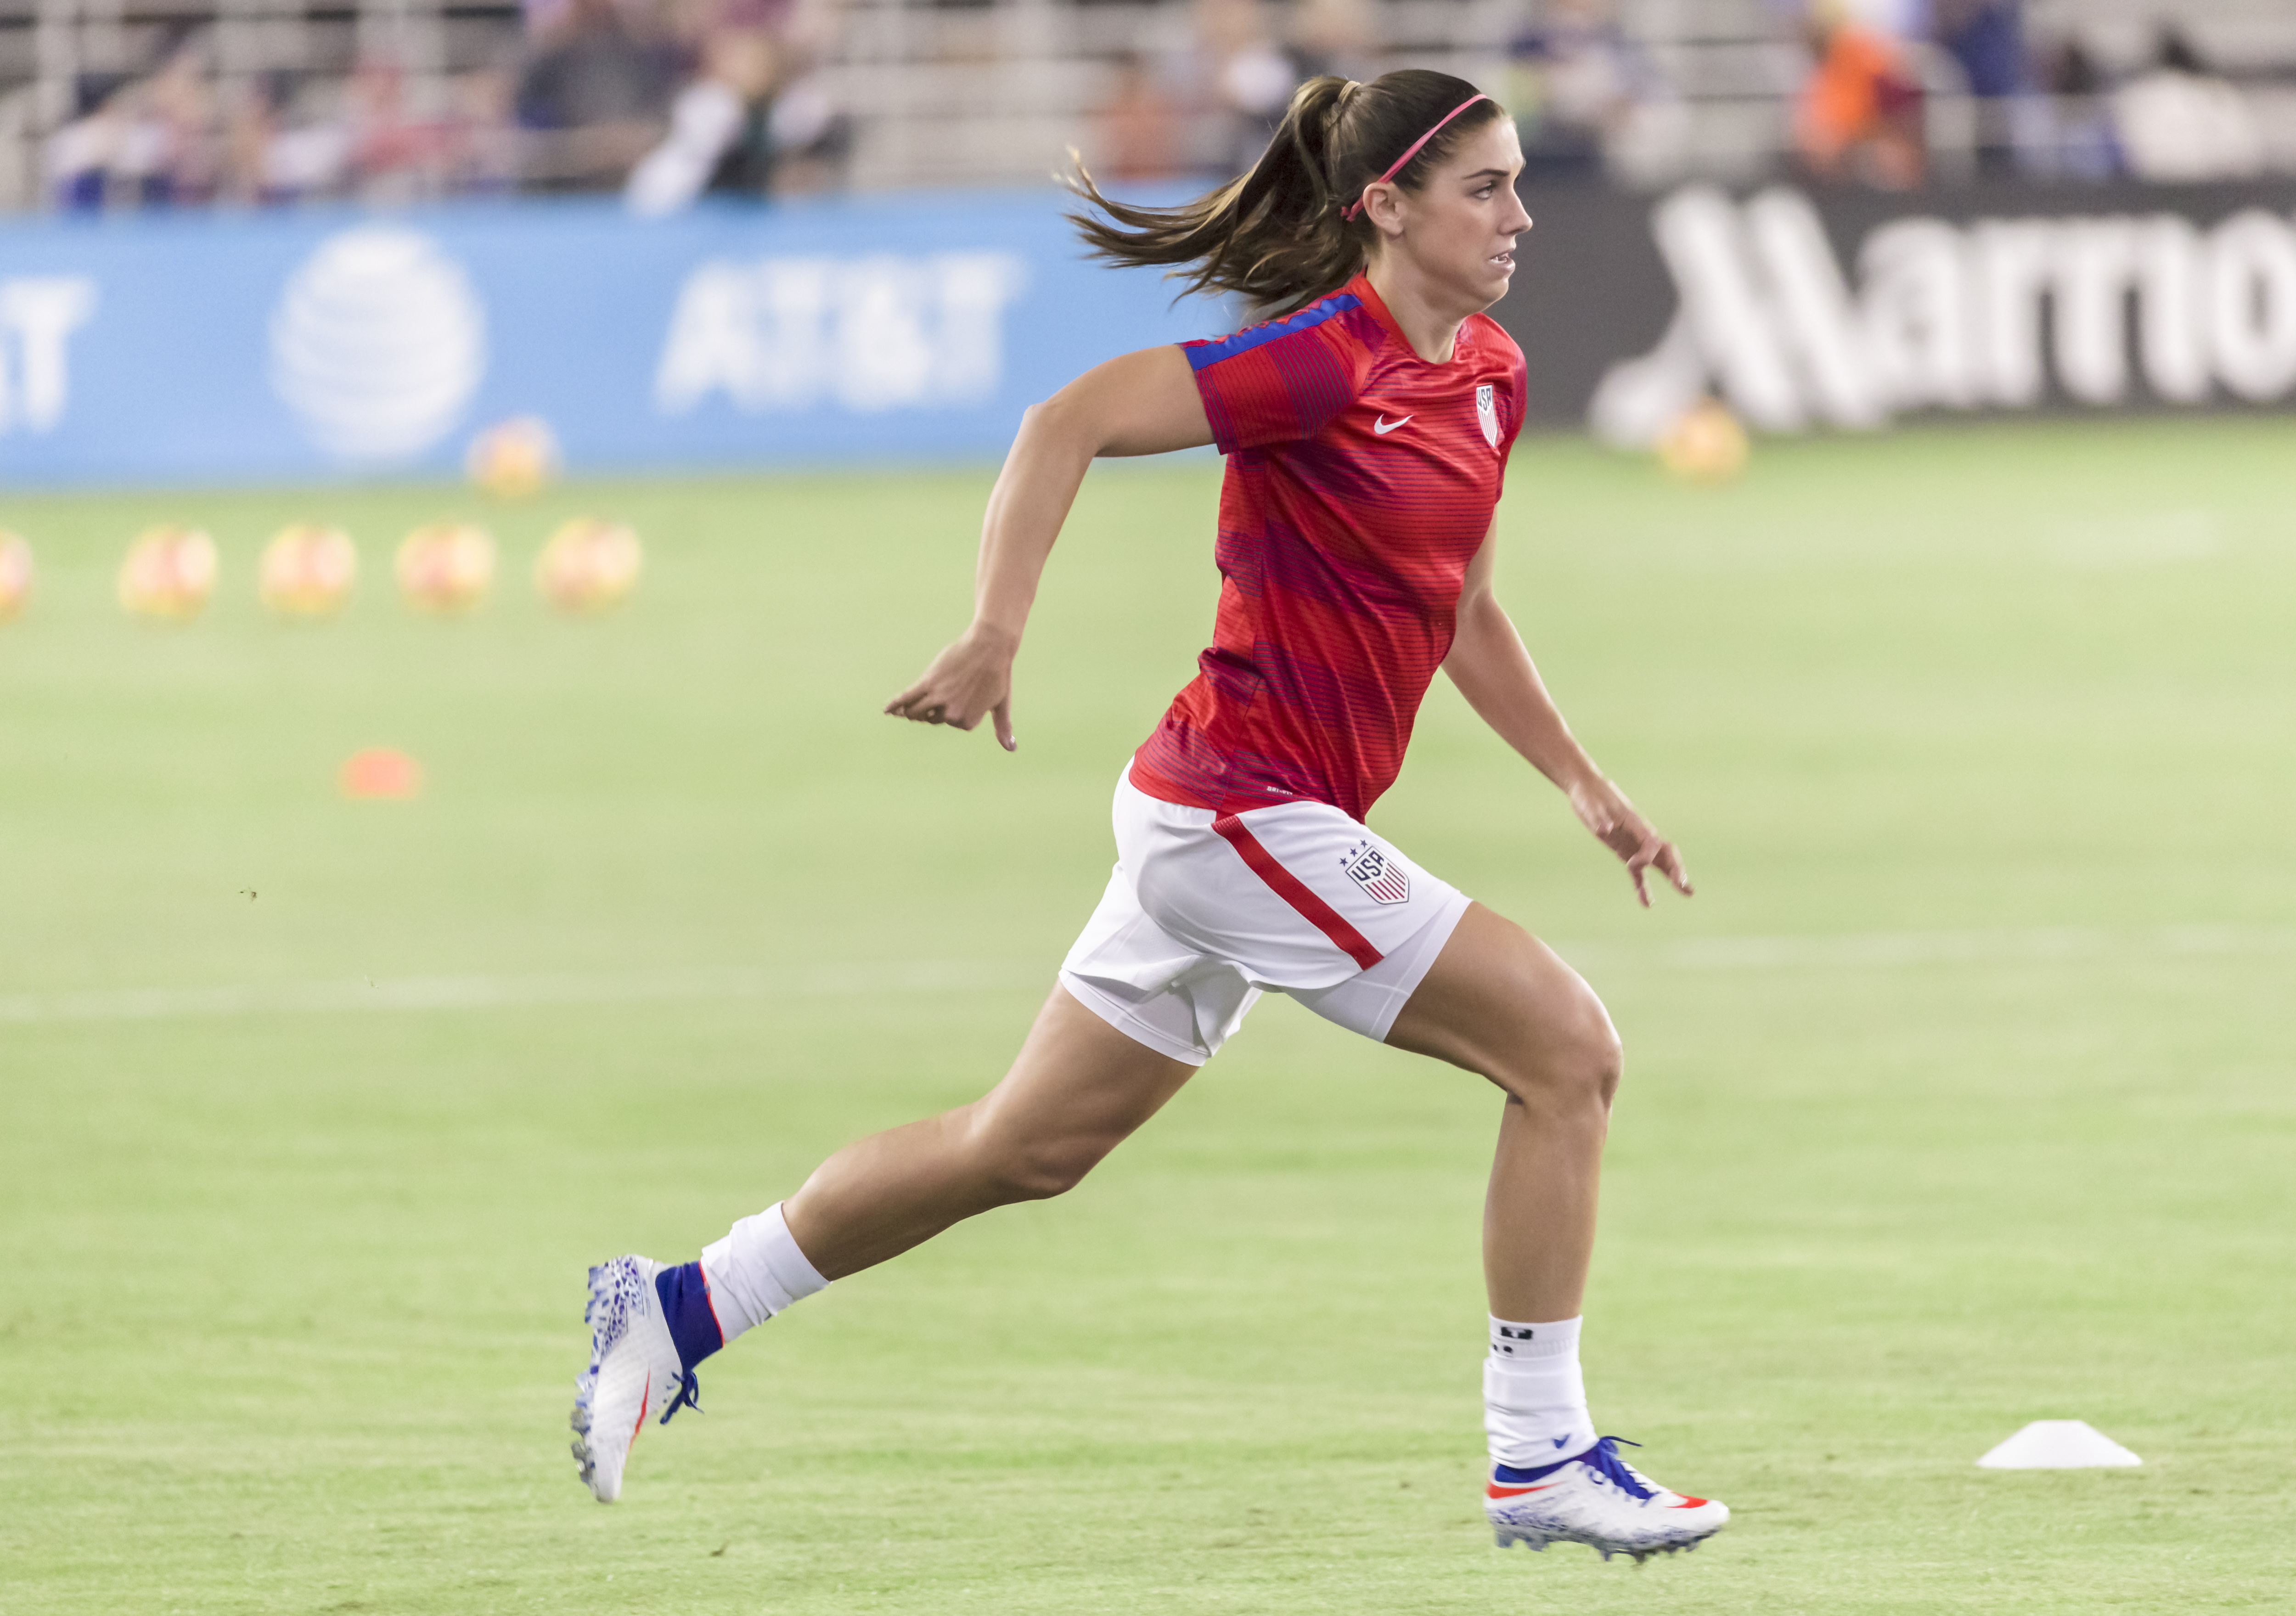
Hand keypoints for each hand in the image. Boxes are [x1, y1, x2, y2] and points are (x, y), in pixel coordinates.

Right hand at [884, 623, 1017, 750]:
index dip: (953, 711)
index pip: (951, 722)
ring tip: (903, 710)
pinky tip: (886, 709)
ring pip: (916, 711)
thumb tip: (1011, 749)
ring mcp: (938, 697)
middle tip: (929, 703)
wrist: (990, 647)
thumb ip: (1002, 728)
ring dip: (908, 712)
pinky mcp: (928, 682)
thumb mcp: (1002, 705)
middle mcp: (951, 713)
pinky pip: (907, 697)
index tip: (959, 698)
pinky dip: (895, 704)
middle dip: (929, 713)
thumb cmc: (998, 675)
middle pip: (931, 718)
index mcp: (967, 721)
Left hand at [1567, 775, 1691, 907]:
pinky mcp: (1624, 851)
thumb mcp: (1591, 805)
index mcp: (1635, 822)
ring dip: (1671, 876)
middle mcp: (1640, 834)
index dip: (1646, 856)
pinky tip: (1647, 903)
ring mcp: (1634, 843)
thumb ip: (1598, 818)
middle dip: (1676, 868)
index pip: (1652, 842)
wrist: (1587, 790)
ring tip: (1688, 892)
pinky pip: (1638, 871)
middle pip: (1666, 851)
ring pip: (1658, 862)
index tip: (1630, 865)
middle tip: (1684, 885)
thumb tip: (1604, 829)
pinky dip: (1642, 886)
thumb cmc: (1590, 796)